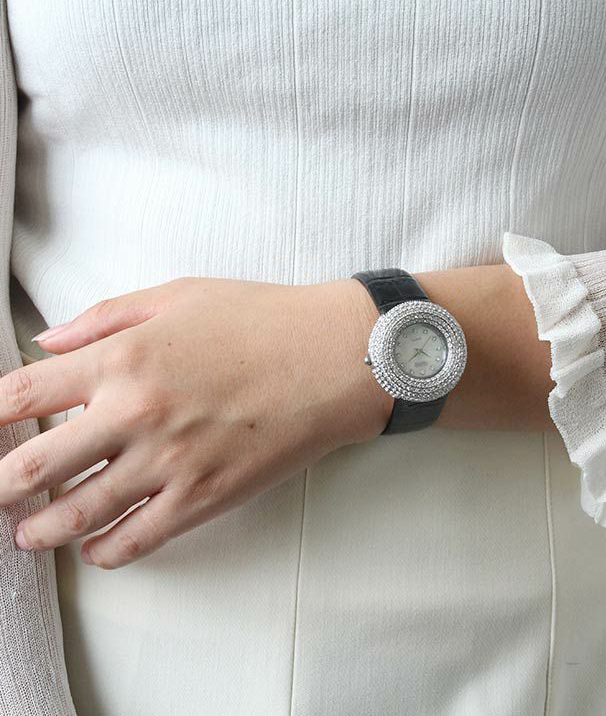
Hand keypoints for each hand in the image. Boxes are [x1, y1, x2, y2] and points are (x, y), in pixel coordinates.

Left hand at [1, 276, 391, 568]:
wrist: (333, 357)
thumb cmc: (262, 320)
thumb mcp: (179, 295)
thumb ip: (104, 317)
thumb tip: (46, 342)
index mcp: (124, 358)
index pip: (20, 396)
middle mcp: (135, 415)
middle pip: (32, 466)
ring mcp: (169, 462)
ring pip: (76, 514)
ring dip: (38, 530)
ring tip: (26, 533)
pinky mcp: (205, 496)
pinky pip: (138, 539)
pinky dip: (105, 551)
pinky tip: (95, 547)